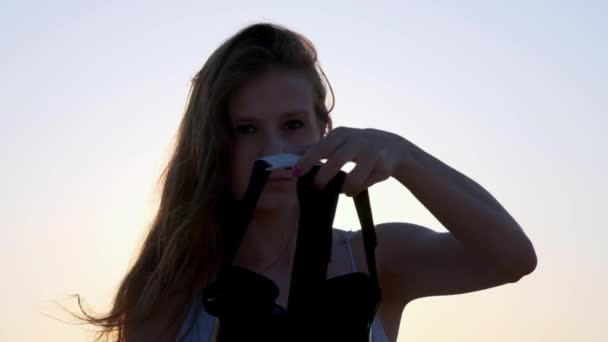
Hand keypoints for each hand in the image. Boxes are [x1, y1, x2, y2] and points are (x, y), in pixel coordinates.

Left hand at [293, 127, 409, 196]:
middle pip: (338, 160)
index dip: (307, 160)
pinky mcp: (384, 167)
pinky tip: (352, 190)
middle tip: (316, 187)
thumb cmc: (357, 145)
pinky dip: (356, 189)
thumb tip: (289, 154)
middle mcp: (357, 141)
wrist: (393, 147)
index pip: (321, 147)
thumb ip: (314, 148)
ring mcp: (372, 154)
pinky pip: (365, 184)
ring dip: (344, 186)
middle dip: (324, 176)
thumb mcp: (337, 141)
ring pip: (354, 177)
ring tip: (339, 191)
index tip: (295, 173)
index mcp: (341, 134)